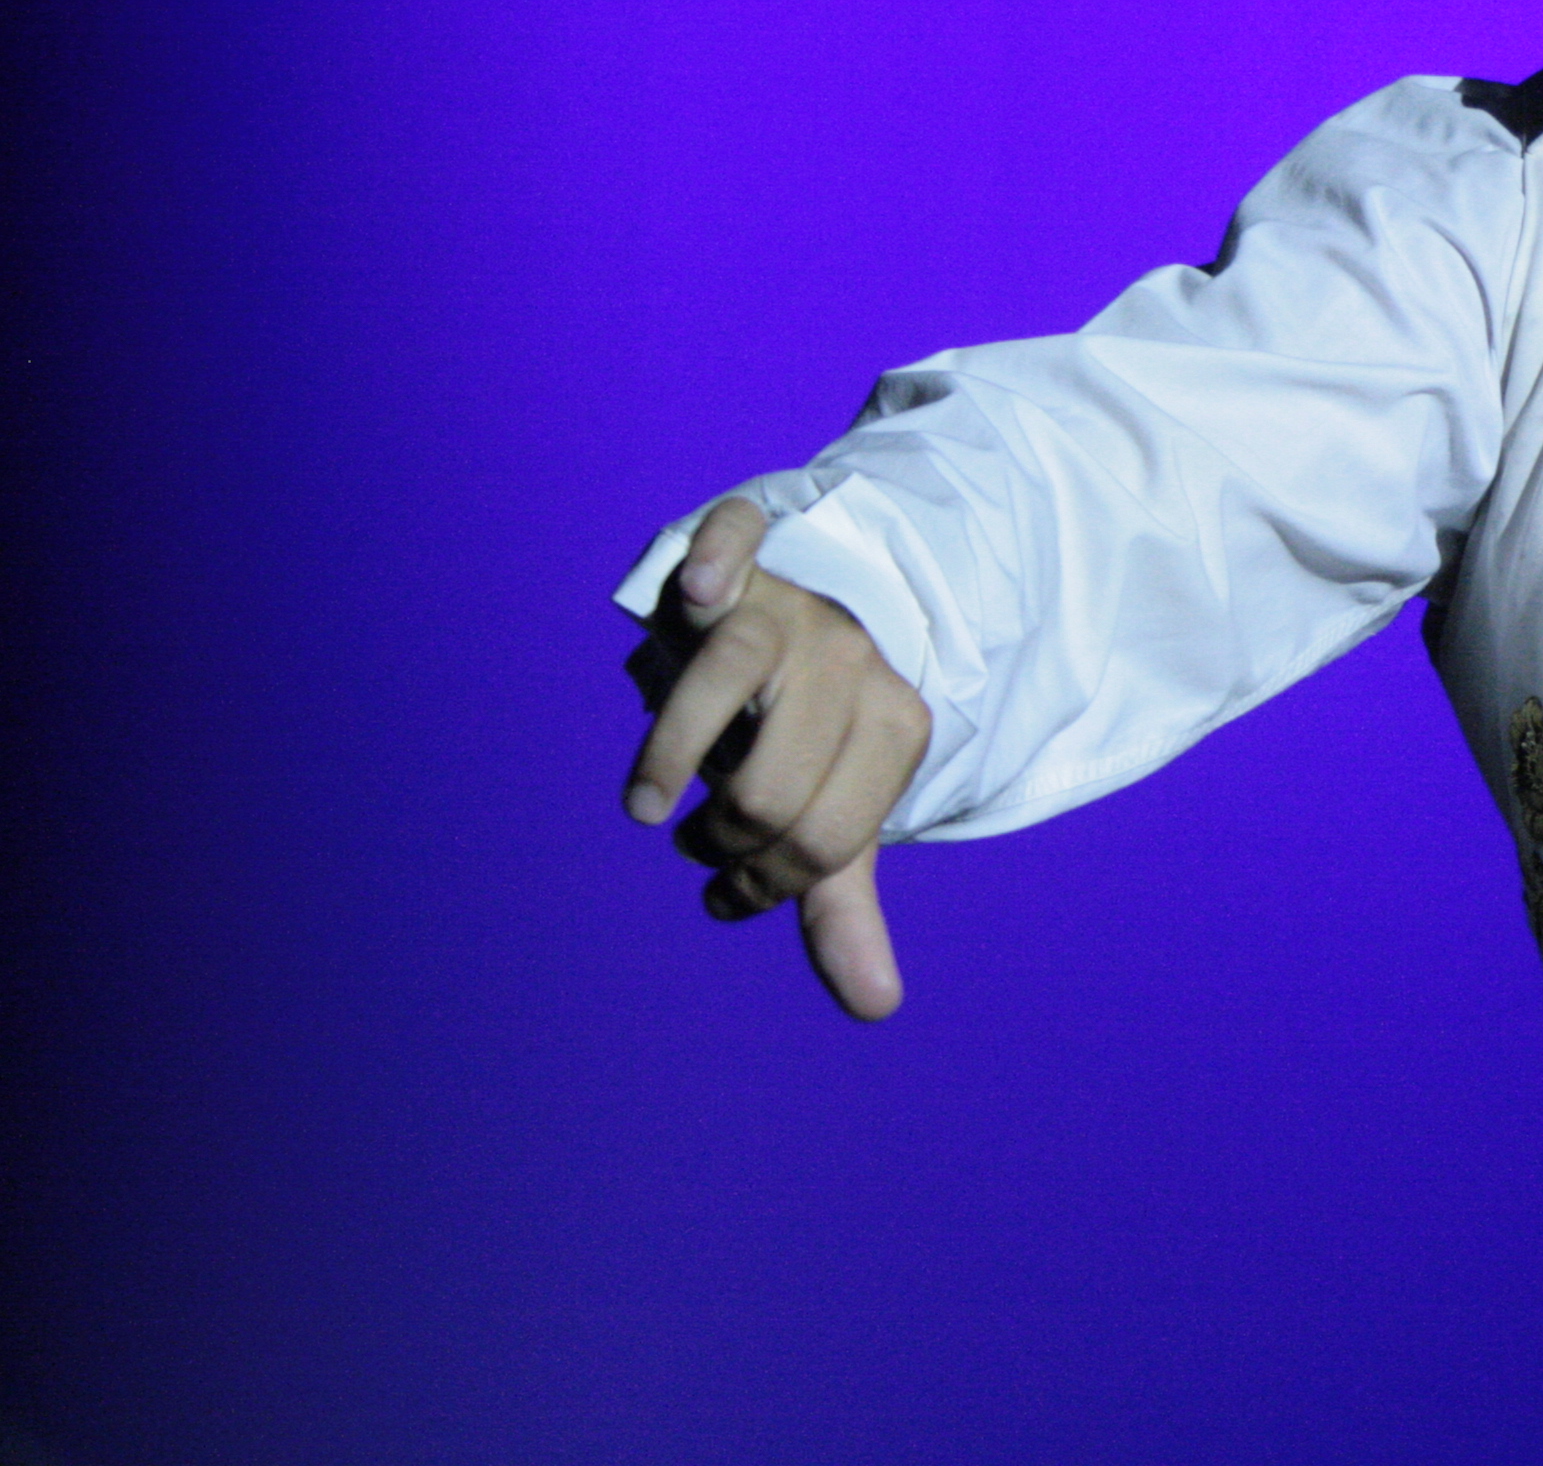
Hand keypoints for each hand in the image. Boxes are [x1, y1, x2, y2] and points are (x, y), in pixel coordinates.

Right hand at [623, 497, 929, 1018]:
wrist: (810, 620)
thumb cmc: (805, 738)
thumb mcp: (829, 816)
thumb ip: (838, 904)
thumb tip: (878, 1007)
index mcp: (894, 726)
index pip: (827, 839)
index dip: (765, 885)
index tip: (729, 887)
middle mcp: (852, 660)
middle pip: (776, 781)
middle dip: (723, 837)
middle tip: (697, 840)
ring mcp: (793, 608)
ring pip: (738, 674)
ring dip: (675, 749)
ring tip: (647, 809)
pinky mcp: (741, 561)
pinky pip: (734, 537)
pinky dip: (715, 554)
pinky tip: (699, 589)